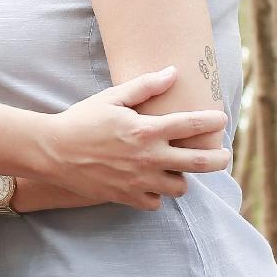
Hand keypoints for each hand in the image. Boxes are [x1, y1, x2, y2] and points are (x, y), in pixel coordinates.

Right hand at [41, 67, 229, 210]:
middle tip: (224, 155)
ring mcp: (138, 181)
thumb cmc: (82, 120)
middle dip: (218, 159)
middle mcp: (147, 158)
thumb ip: (145, 86)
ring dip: (181, 178)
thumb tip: (173, 72)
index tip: (222, 119)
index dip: (211, 121)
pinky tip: (151, 183)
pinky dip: (157, 194)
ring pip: (179, 187)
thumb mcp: (112, 97)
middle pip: (198, 163)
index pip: (191, 125)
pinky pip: (155, 203)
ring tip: (176, 168)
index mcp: (146, 130)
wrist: (52, 152)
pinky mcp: (126, 198)